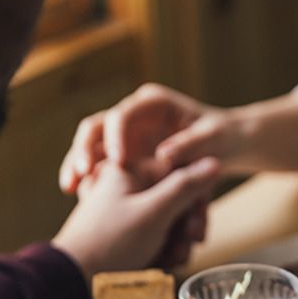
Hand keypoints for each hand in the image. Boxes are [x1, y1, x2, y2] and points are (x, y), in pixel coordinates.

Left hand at [52, 157, 219, 279]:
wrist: (72, 279)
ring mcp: (125, 210)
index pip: (180, 173)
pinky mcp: (124, 231)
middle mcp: (128, 186)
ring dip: (176, 243)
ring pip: (168, 221)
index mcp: (130, 170)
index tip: (194, 226)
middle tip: (186, 247)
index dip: (194, 201)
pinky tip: (161, 264)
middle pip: (176, 200)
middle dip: (184, 228)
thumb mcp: (153, 212)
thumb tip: (213, 162)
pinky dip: (162, 250)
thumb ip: (185, 186)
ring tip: (170, 260)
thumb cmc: (109, 243)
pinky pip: (154, 235)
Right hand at [59, 83, 240, 193]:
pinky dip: (88, 178)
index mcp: (153, 103)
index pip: (123, 114)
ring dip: (77, 164)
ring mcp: (126, 134)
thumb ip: (191, 144)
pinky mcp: (124, 154)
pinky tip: (78, 195)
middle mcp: (134, 115)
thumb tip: (165, 155)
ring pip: (91, 145)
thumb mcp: (214, 139)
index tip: (118, 161)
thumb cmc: (224, 137)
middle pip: (97, 127)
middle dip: (84, 148)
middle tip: (81, 173)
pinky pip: (98, 164)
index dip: (116, 136)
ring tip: (70, 187)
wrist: (228, 146)